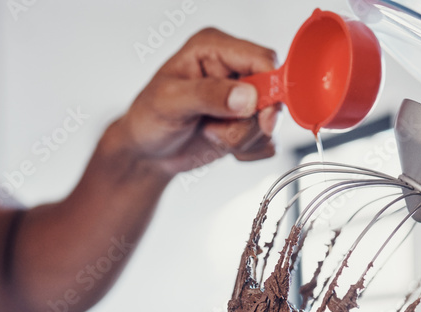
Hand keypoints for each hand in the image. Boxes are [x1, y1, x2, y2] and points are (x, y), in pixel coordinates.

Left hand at [107, 27, 280, 175]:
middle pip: (273, 93)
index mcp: (214, 49)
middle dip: (250, 121)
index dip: (269, 88)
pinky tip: (220, 145)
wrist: (147, 153)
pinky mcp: (249, 123)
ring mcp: (244, 98)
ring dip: (242, 138)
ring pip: (270, 122)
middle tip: (217, 131)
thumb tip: (247, 97)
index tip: (260, 117)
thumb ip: (209, 95)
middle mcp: (233, 69)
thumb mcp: (170, 102)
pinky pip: (268, 142)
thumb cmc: (149, 119)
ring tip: (210, 134)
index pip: (262, 59)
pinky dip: (247, 151)